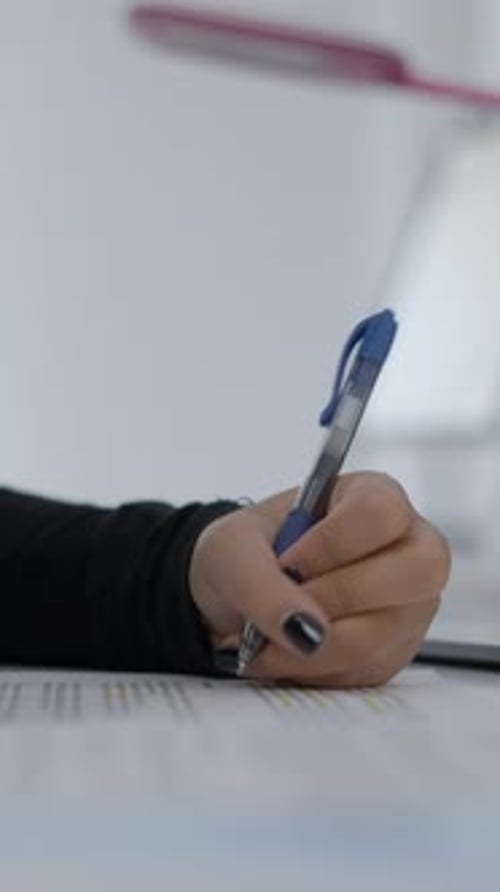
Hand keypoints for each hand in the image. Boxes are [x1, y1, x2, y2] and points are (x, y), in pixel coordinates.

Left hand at [189, 473, 449, 686]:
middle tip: (286, 604)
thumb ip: (261, 583)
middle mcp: (408, 548)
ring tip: (263, 639)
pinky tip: (282, 653)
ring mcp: (409, 605)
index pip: (380, 513)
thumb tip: (305, 630)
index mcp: (374, 496)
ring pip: (381, 635)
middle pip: (416, 572)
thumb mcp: (231, 549)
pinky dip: (311, 671)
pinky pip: (364, 672)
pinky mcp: (394, 652)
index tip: (287, 563)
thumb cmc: (245, 553)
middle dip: (336, 598)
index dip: (332, 543)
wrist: (233, 595)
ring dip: (310, 647)